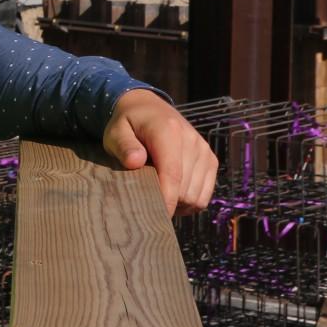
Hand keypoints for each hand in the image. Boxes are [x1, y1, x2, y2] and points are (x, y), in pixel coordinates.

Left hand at [101, 89, 217, 215]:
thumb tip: (135, 161)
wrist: (147, 109)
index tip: (154, 217)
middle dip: (166, 202)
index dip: (165, 200)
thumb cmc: (127, 125)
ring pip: (196, 196)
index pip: (172, 174)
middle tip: (144, 200)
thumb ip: (123, 146)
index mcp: (168, 131)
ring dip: (178, 204)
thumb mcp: (115, 132)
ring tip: (157, 195)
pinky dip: (190, 202)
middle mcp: (192, 141)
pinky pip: (205, 195)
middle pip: (185, 190)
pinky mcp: (210, 160)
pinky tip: (172, 194)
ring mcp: (204, 151)